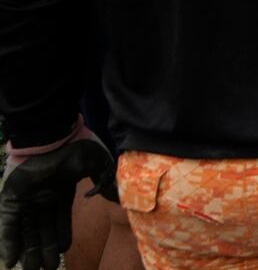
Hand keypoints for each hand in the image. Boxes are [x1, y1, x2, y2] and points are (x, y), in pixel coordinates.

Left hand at [0, 121, 115, 269]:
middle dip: (45, 250)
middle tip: (47, 269)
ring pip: (26, 232)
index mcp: (61, 189)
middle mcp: (43, 197)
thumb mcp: (99, 163)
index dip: (61, 237)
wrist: (53, 136)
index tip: (63, 253)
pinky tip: (11, 261)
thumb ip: (106, 180)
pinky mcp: (12, 201)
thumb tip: (112, 195)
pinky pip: (9, 227)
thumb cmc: (77, 147)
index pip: (60, 219)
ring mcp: (26, 199)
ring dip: (29, 252)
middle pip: (42, 230)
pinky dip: (9, 244)